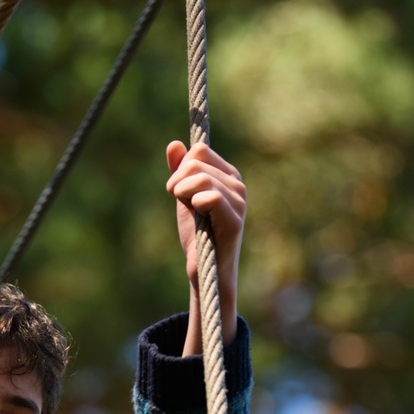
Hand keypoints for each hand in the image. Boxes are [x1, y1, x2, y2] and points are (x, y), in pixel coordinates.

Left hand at [166, 140, 244, 352]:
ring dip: (182, 193)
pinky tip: (198, 214)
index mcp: (227, 175)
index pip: (199, 150)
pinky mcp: (235, 219)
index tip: (175, 189)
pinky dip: (195, 203)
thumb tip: (174, 144)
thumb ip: (180, 171)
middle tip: (178, 200)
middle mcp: (237, 184)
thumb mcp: (184, 197)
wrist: (205, 269)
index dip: (180, 167)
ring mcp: (239, 201)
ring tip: (188, 210)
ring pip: (200, 177)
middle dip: (177, 181)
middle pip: (196, 161)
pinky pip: (211, 196)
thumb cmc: (197, 235)